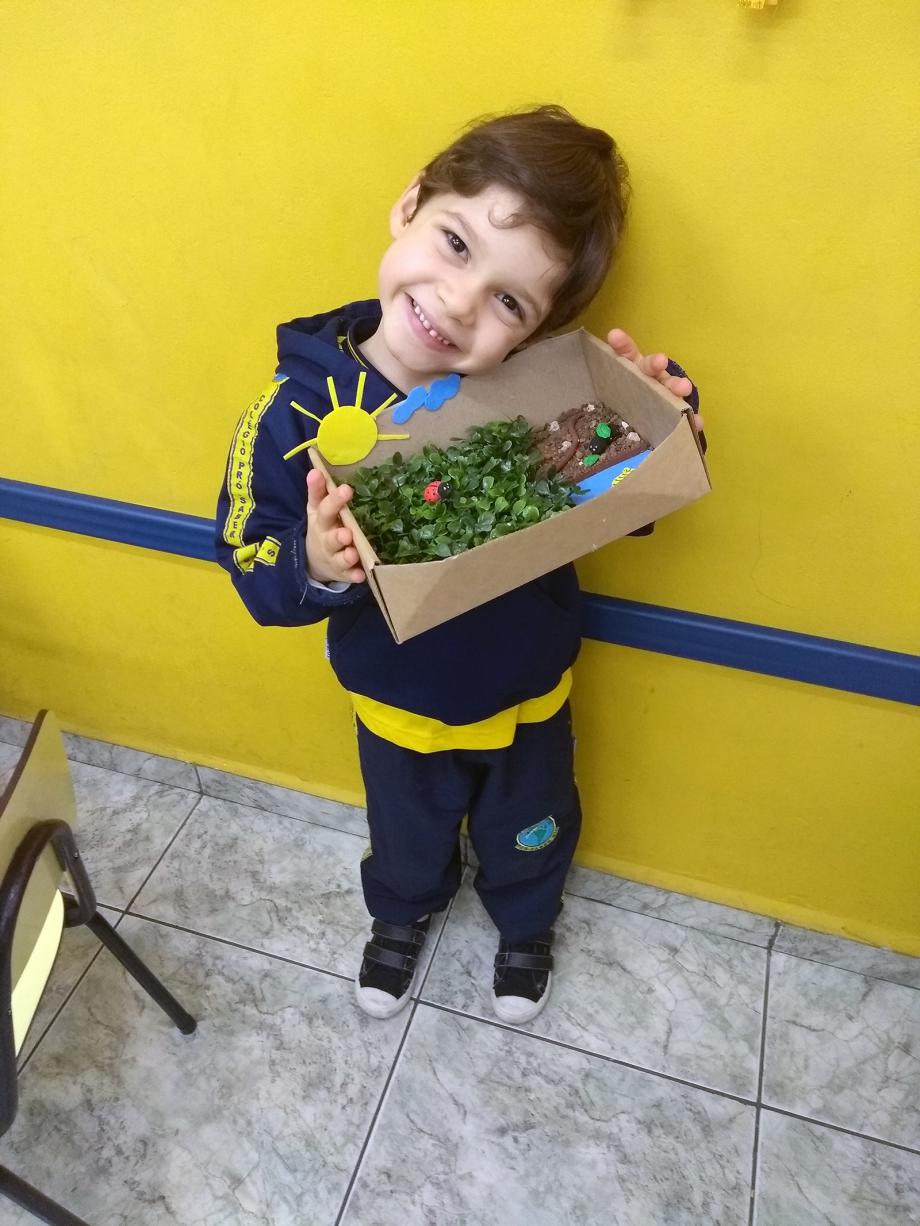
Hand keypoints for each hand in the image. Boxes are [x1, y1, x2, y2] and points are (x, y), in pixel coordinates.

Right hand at [305, 468, 366, 584]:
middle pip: (330, 536)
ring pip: (339, 557)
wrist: (314, 561)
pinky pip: (349, 575)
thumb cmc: (323, 527)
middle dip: (337, 535)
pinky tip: (361, 575)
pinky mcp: (342, 572)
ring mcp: (333, 557)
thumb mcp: (317, 508)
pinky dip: (354, 576)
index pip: (321, 506)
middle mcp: (325, 539)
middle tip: (346, 532)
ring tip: (352, 553)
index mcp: (320, 520)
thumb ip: (318, 490)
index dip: (326, 496)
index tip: (338, 485)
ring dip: (346, 556)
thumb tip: (316, 469)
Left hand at [606, 328, 703, 431]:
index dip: (621, 345)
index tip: (615, 336)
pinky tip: (697, 422)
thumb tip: (584, 391)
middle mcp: (650, 379)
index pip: (626, 354)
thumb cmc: (624, 405)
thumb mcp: (610, 401)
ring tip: (683, 388)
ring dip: (677, 386)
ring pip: (671, 387)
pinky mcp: (678, 412)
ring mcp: (666, 394)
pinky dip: (692, 419)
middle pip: (652, 368)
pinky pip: (686, 415)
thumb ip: (598, 400)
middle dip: (655, 363)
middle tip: (660, 361)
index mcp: (632, 371)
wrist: (644, 424)